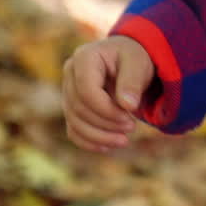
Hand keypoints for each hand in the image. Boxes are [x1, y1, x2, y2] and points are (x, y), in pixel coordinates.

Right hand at [62, 35, 154, 152]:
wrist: (129, 61)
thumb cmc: (133, 58)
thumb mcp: (138, 64)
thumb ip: (132, 82)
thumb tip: (127, 106)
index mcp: (84, 58)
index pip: (86, 91)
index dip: (106, 110)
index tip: (130, 118)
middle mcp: (70, 73)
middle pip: (79, 108)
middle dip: (106, 123)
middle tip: (131, 127)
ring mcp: (67, 91)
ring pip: (74, 121)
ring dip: (99, 136)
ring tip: (123, 141)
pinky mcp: (71, 107)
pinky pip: (73, 129)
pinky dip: (89, 141)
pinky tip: (107, 147)